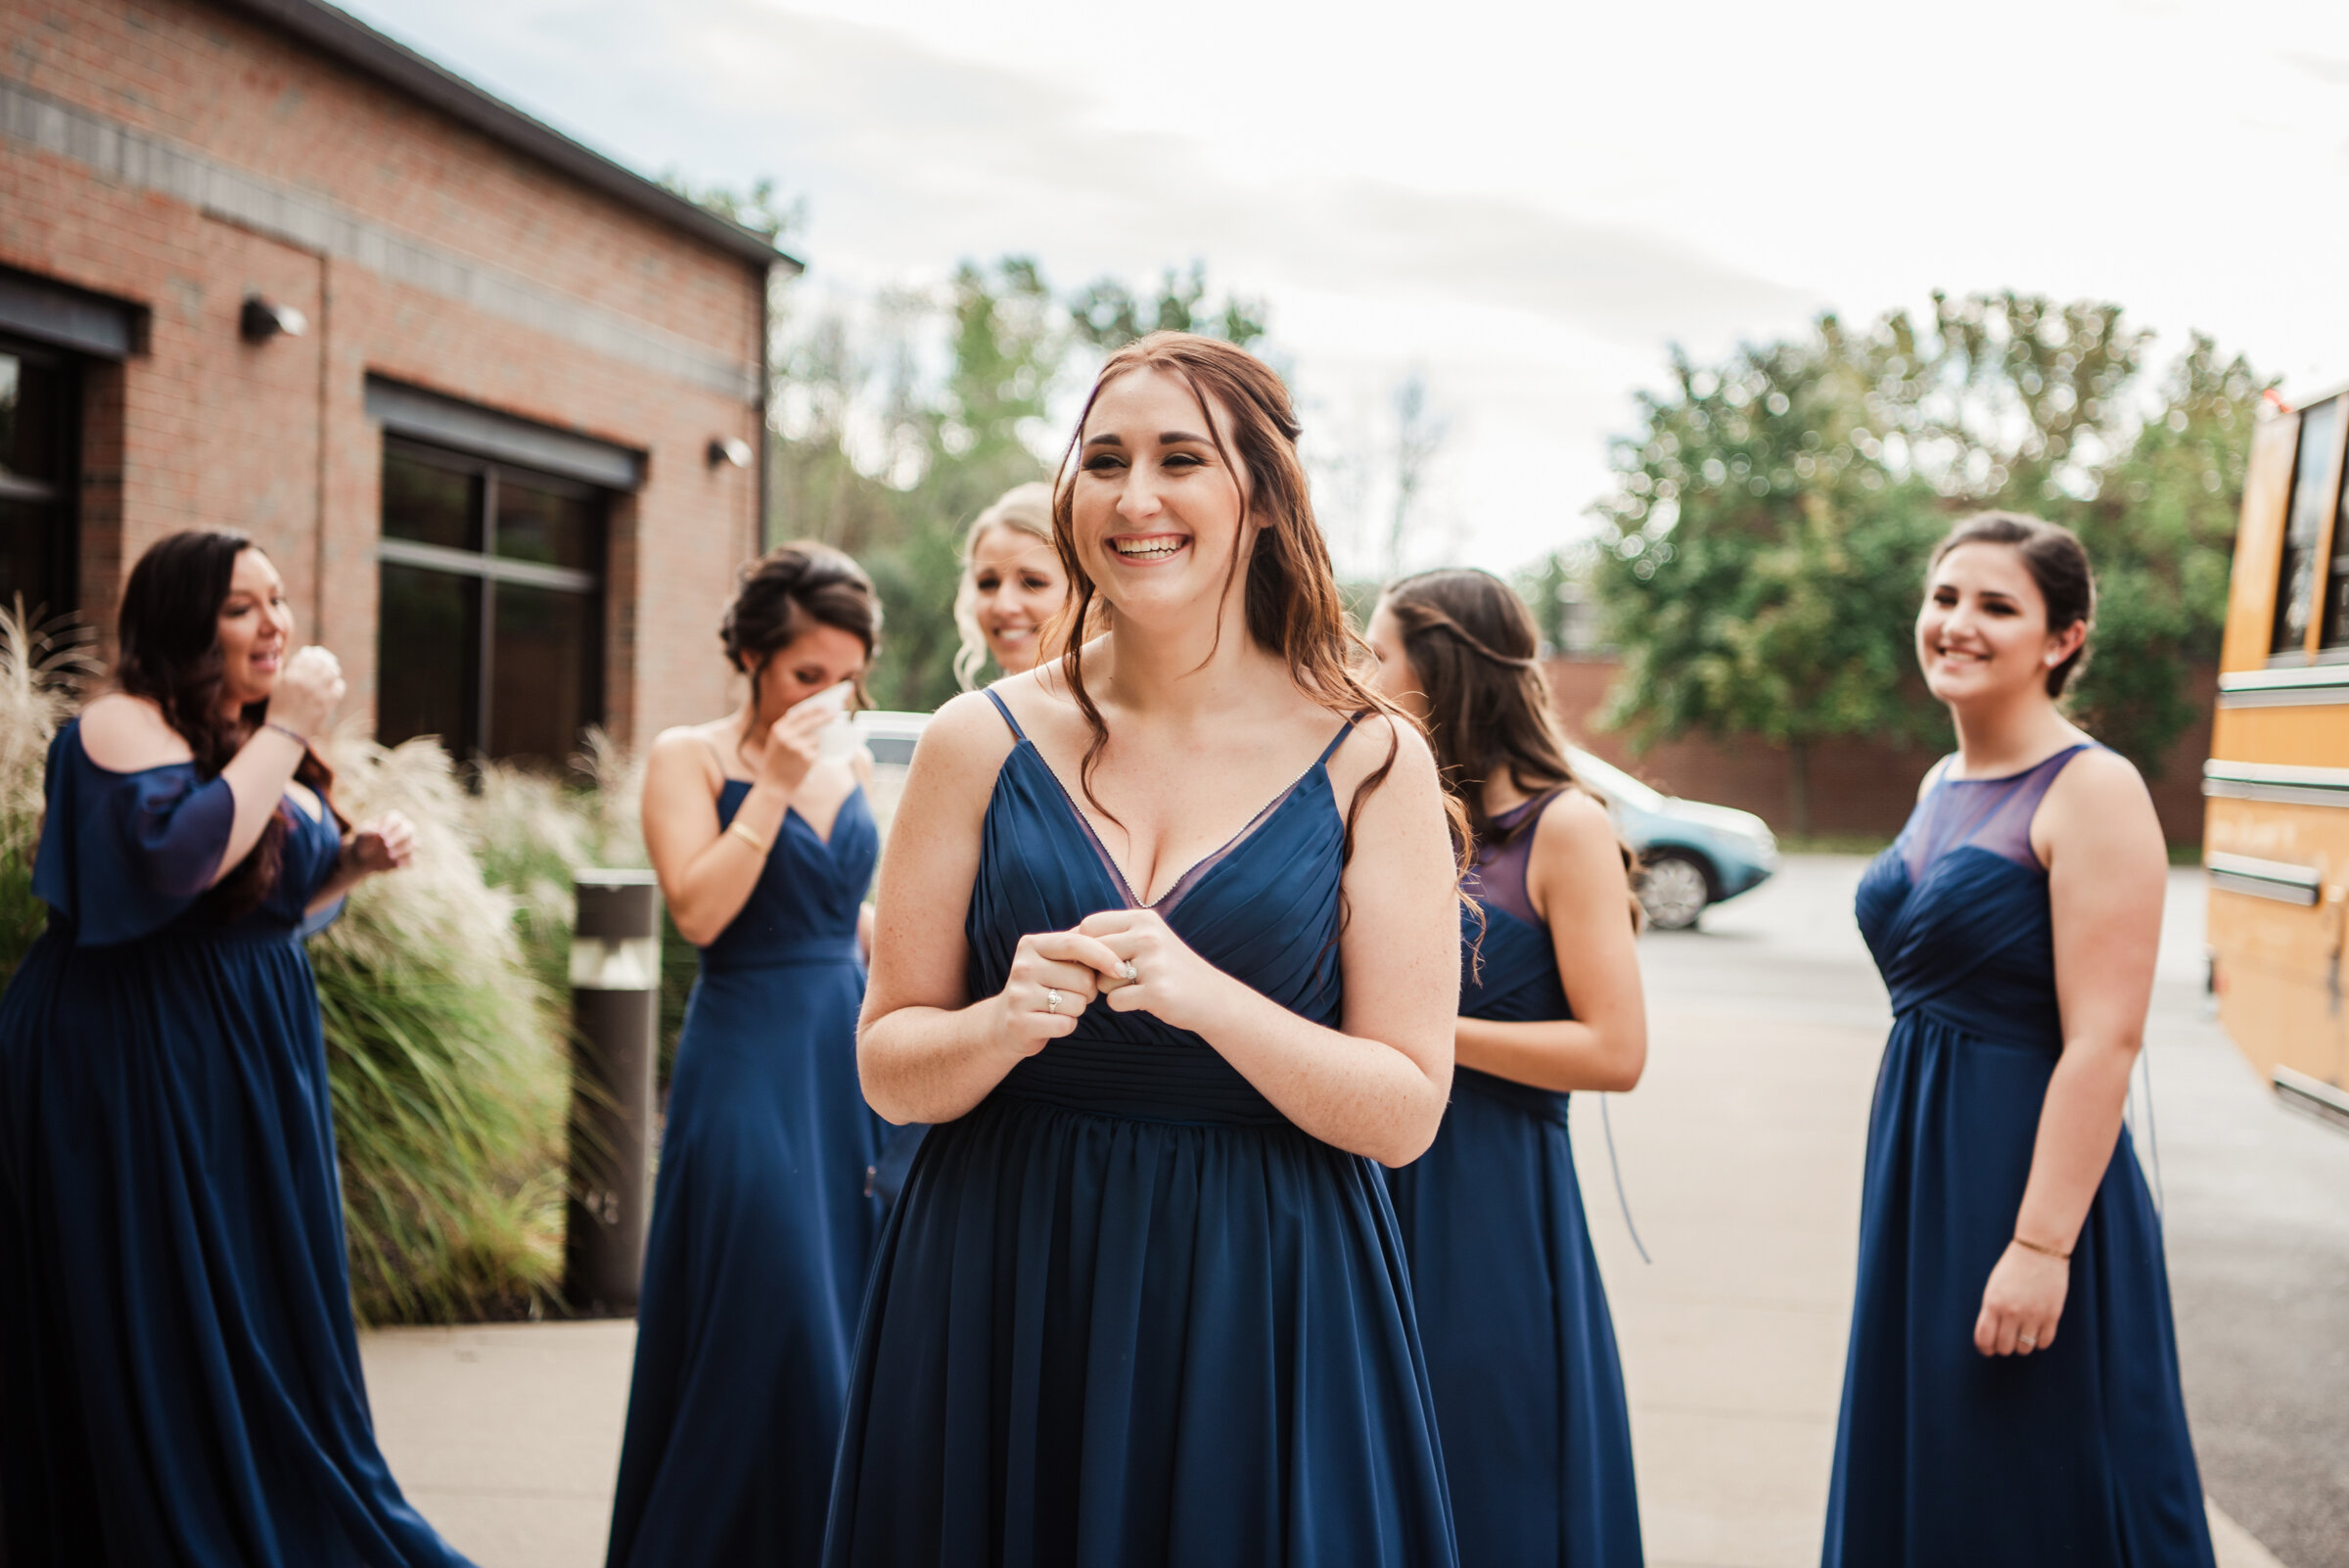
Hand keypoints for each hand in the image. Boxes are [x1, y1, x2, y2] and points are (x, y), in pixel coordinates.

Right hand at [267, 646, 344, 739]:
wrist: (285, 732)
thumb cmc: (280, 708)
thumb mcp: (279, 686)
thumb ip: (291, 671)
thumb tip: (307, 655)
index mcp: (290, 676)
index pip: (306, 657)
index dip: (313, 654)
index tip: (316, 654)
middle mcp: (304, 682)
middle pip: (321, 663)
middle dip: (325, 661)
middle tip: (329, 663)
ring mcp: (317, 693)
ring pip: (331, 672)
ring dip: (333, 671)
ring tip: (333, 672)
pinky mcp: (327, 704)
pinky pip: (339, 687)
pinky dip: (338, 685)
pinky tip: (335, 686)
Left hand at [343, 812, 416, 876]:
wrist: (363, 857)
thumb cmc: (363, 841)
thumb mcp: (361, 834)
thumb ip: (368, 831)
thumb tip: (377, 833)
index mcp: (392, 820)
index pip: (396, 819)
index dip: (391, 826)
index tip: (381, 834)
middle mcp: (404, 830)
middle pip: (409, 830)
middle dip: (399, 837)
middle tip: (386, 844)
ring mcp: (407, 844)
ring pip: (414, 844)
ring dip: (403, 849)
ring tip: (389, 855)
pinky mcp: (407, 857)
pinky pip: (412, 859)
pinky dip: (406, 861)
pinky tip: (396, 864)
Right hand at [752, 700, 832, 797]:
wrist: (774, 786)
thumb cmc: (776, 763)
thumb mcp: (776, 742)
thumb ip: (789, 730)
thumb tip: (813, 717)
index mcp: (778, 729)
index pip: (798, 713)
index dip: (812, 709)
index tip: (823, 706)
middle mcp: (787, 735)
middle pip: (812, 721)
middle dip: (824, 716)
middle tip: (835, 714)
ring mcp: (798, 746)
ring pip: (816, 739)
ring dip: (813, 746)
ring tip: (800, 757)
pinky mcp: (807, 757)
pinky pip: (817, 752)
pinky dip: (813, 756)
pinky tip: (802, 764)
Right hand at [992, 928, 1124, 1057]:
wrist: (1006, 1022)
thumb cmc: (1043, 986)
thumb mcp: (1054, 960)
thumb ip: (1080, 946)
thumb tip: (1117, 940)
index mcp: (1032, 944)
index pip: (1076, 944)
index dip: (1104, 956)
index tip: (1122, 970)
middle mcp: (1023, 966)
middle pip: (1082, 979)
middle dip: (1089, 991)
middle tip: (1073, 993)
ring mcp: (1019, 995)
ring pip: (1077, 1003)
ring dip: (1078, 1009)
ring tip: (1060, 1007)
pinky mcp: (1020, 1022)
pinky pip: (1065, 1024)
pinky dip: (1067, 1025)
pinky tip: (1052, 1022)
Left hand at [1078, 908, 1230, 1034]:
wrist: (1213, 998)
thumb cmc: (1171, 969)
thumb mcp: (1149, 940)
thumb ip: (1115, 935)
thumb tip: (1068, 939)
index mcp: (1144, 918)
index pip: (1090, 925)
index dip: (1082, 945)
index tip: (1090, 962)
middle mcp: (1149, 935)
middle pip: (1091, 951)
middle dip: (1094, 970)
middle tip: (1112, 979)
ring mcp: (1154, 963)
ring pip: (1101, 979)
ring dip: (1110, 989)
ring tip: (1137, 987)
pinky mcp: (1157, 991)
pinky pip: (1115, 1001)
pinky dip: (1123, 1005)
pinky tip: (1144, 1001)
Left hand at [1975, 1241, 2069, 1356]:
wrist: (2039, 1250)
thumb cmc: (2013, 1268)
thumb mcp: (1993, 1288)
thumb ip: (1990, 1312)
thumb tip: (1990, 1337)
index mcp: (1993, 1304)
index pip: (1984, 1339)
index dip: (1985, 1349)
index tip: (1988, 1349)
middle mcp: (2012, 1312)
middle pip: (2005, 1348)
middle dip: (2003, 1347)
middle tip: (2006, 1340)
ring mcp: (2033, 1315)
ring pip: (2025, 1348)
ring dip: (2022, 1346)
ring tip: (2021, 1335)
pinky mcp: (2052, 1315)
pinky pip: (2044, 1342)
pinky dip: (2039, 1342)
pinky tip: (2036, 1333)